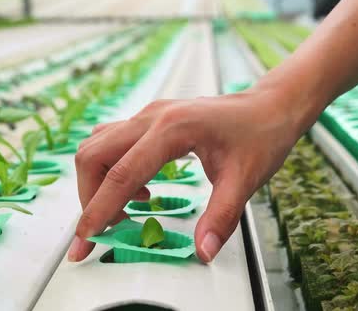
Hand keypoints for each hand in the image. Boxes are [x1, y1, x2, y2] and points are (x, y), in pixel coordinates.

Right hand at [67, 87, 308, 262]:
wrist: (270, 107)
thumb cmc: (261, 135)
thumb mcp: (245, 179)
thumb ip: (221, 217)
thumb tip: (202, 251)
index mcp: (173, 128)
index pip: (121, 174)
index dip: (99, 211)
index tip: (86, 241)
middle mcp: (153, 116)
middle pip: (95, 155)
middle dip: (91, 196)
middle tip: (108, 229)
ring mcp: (151, 114)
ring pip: (100, 145)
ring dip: (99, 181)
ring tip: (128, 209)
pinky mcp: (154, 118)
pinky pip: (115, 141)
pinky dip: (113, 168)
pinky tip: (142, 187)